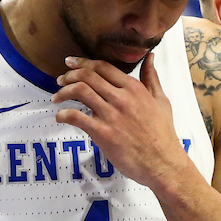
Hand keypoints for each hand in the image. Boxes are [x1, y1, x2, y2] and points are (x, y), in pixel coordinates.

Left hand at [52, 54, 187, 188]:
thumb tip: (150, 57)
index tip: (71, 63)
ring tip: (57, 97)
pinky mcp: (103, 133)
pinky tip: (60, 117)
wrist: (163, 163)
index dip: (82, 62)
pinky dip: (64, 114)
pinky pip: (77, 117)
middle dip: (69, 75)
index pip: (102, 67)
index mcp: (134, 88)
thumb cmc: (163, 134)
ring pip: (80, 91)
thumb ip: (151, 78)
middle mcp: (121, 98)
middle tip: (60, 79)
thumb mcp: (161, 101)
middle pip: (87, 75)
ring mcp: (111, 115)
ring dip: (63, 92)